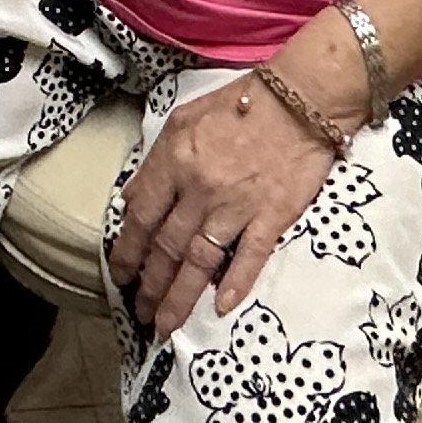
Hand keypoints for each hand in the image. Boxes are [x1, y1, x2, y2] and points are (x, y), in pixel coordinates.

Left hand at [106, 73, 344, 333]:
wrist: (302, 98)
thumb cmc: (241, 103)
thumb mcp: (184, 119)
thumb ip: (157, 160)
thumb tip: (131, 197)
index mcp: (174, 160)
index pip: (140, 216)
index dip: (127, 251)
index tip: (120, 274)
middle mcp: (200, 187)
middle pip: (166, 247)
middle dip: (148, 285)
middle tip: (139, 311)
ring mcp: (237, 205)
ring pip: (200, 261)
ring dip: (179, 297)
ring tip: (165, 324)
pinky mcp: (272, 216)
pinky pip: (250, 256)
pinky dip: (235, 284)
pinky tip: (220, 307)